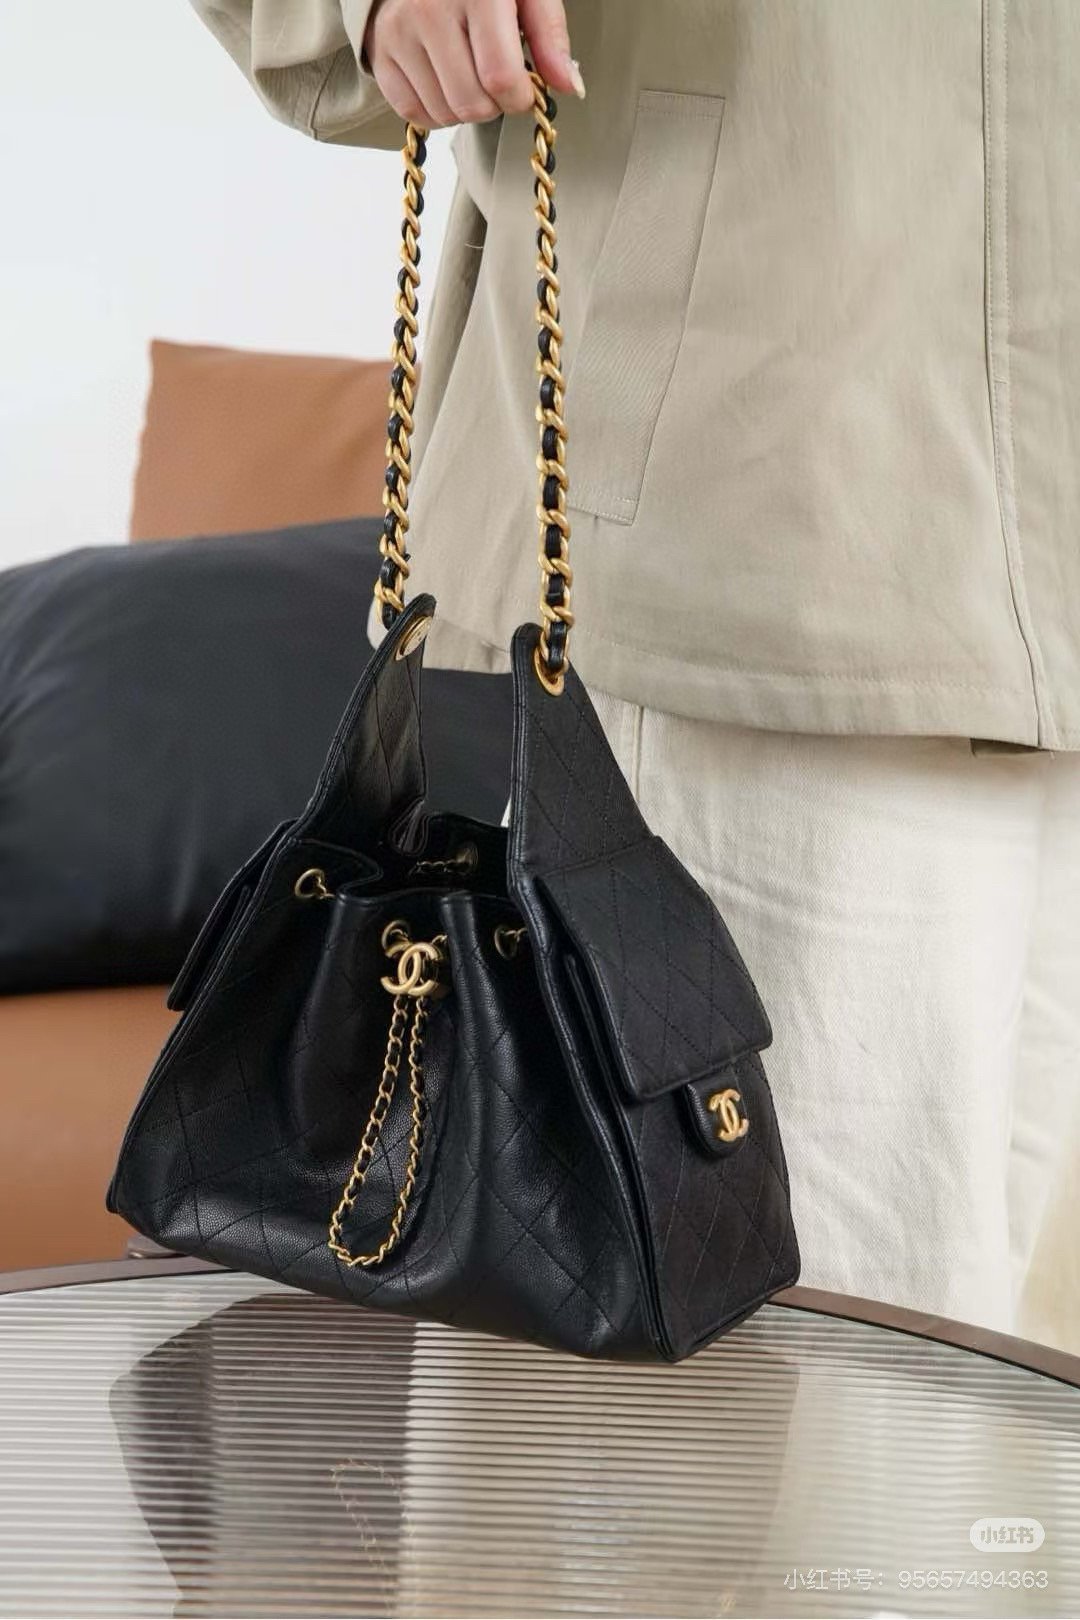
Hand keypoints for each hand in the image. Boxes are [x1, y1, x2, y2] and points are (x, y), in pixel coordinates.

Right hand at [363, 0, 583, 128]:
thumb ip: (550, 36)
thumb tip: (570, 85)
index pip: (500, 77)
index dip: (519, 97)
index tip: (524, 88)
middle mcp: (430, 9)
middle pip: (472, 103)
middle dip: (494, 105)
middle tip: (495, 80)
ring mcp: (399, 32)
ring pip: (444, 113)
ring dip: (465, 109)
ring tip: (469, 75)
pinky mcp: (380, 52)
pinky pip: (414, 114)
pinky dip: (437, 111)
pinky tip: (445, 82)